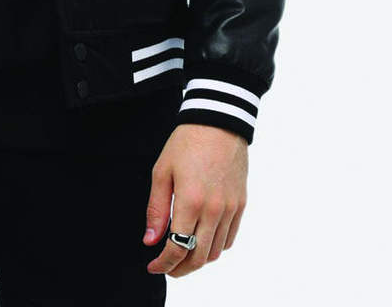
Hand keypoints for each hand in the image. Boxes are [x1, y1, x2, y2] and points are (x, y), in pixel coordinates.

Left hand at [143, 123, 247, 276]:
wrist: (218, 123)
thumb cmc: (186, 143)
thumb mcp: (162, 172)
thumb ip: (156, 209)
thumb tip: (150, 240)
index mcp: (191, 201)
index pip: (177, 247)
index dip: (164, 263)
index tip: (153, 266)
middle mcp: (214, 210)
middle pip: (198, 257)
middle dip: (180, 269)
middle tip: (166, 268)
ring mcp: (230, 208)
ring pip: (215, 251)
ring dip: (198, 260)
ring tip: (182, 256)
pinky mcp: (240, 204)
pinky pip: (229, 238)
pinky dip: (215, 247)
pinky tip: (202, 242)